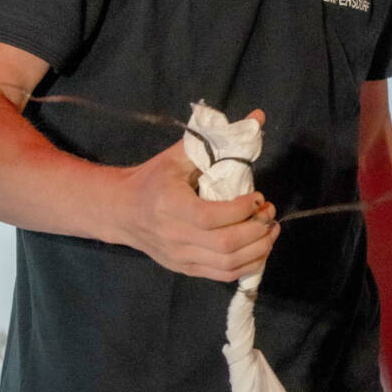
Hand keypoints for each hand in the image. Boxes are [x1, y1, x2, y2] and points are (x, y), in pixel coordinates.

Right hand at [111, 111, 278, 281]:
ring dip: (259, 248)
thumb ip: (218, 138)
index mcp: (168, 206)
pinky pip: (223, 275)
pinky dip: (249, 264)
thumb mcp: (178, 155)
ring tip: (270, 229)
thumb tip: (258, 117)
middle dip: (257, 229)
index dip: (241, 210)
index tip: (257, 196)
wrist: (120, 212)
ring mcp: (180, 257)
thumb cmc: (152, 179)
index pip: (210, 217)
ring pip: (228, 264)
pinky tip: (260, 247)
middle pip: (225, 245)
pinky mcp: (186, 269)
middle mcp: (173, 236)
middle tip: (269, 212)